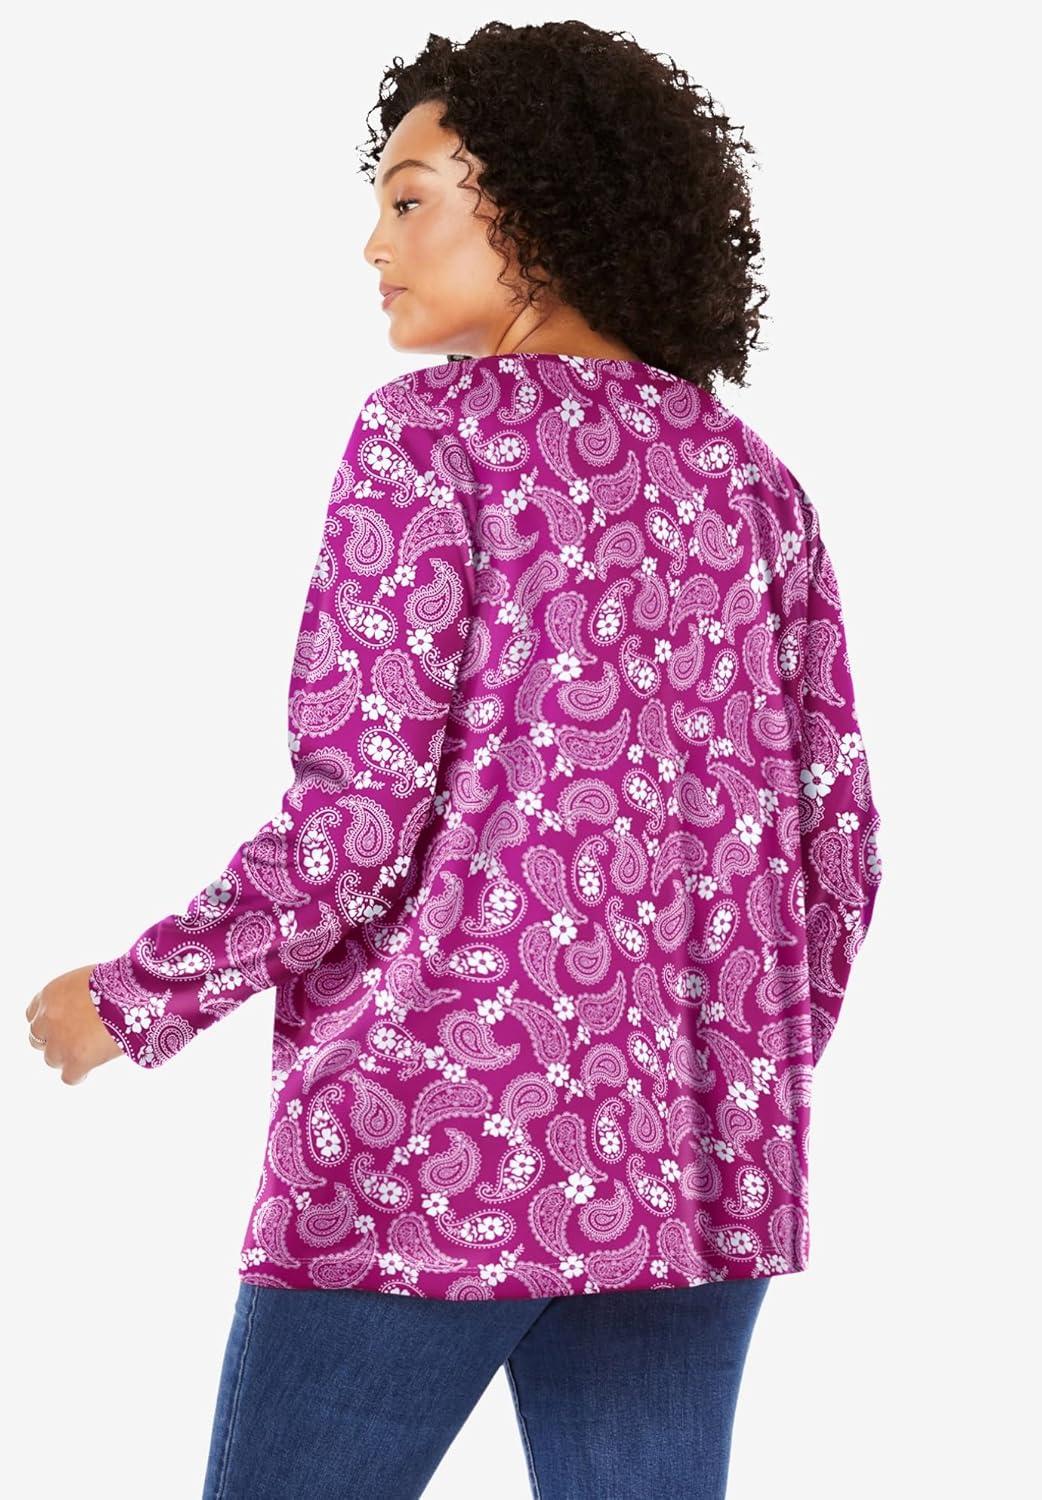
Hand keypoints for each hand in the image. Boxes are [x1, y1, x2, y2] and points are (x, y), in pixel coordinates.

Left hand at [27, 965, 125, 1083]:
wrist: (134, 996)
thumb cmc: (119, 983)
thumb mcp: (87, 980)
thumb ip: (73, 997)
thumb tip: (80, 1008)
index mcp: (50, 995)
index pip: (34, 1015)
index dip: (49, 1022)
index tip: (61, 1025)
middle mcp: (48, 1019)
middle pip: (38, 1039)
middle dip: (54, 1040)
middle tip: (74, 1039)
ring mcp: (60, 1043)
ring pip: (52, 1059)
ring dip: (66, 1057)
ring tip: (88, 1052)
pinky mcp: (76, 1061)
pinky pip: (70, 1077)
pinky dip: (79, 1073)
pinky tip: (90, 1067)